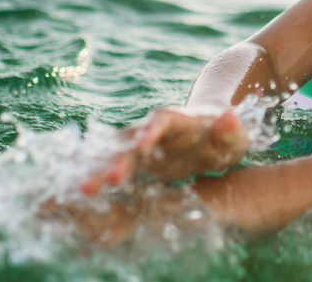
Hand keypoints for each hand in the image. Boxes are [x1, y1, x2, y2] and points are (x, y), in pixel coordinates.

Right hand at [80, 106, 248, 195]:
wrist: (212, 132)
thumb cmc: (225, 135)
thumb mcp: (233, 135)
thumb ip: (230, 129)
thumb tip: (228, 118)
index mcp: (177, 120)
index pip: (162, 120)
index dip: (151, 130)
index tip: (142, 143)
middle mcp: (153, 129)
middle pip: (131, 140)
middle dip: (117, 158)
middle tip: (103, 179)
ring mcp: (141, 144)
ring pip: (115, 154)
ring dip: (99, 169)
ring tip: (83, 189)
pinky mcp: (135, 159)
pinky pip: (112, 167)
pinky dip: (97, 176)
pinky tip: (79, 194)